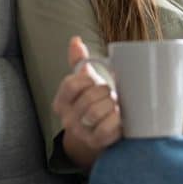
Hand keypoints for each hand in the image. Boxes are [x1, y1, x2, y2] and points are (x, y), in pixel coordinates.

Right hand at [51, 36, 122, 167]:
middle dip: (104, 92)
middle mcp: (67, 118)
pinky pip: (105, 130)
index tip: (96, 79)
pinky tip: (120, 117)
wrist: (94, 135)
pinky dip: (116, 121)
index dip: (87, 79)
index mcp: (62, 101)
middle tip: (112, 92)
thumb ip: (79, 63)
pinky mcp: (95, 143)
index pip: (71, 85)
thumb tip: (75, 40)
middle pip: (87, 99)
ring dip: (111, 106)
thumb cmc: (91, 103)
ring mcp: (80, 132)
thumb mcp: (83, 84)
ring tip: (116, 104)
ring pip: (95, 113)